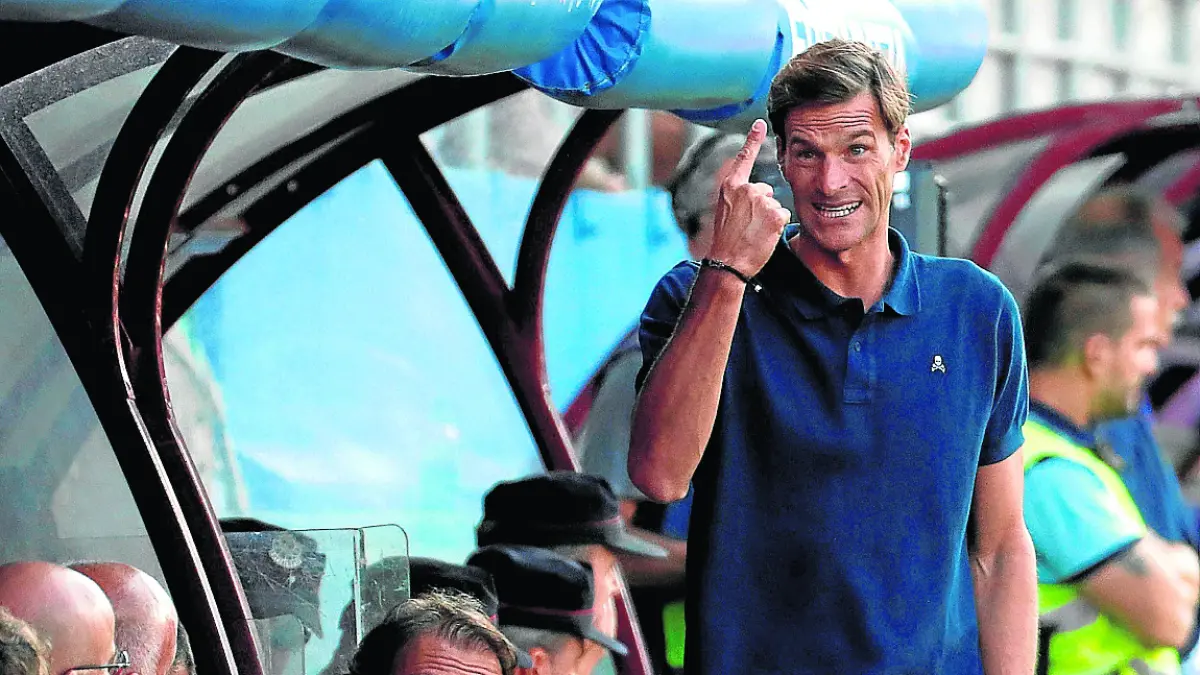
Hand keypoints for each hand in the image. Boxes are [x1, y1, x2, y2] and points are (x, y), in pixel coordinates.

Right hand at [706, 119, 791, 276]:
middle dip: (762, 207)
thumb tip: (762, 192)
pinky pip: (783, 216)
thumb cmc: (726, 241)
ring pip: (774, 205)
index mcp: (730, 187)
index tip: (760, 123)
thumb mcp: (725, 212)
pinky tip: (763, 236)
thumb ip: (740, 197)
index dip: (753, 138)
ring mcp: (761, 200)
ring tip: (753, 233)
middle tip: (747, 226)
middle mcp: (746, 189)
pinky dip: (777, 228)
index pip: (743, 157)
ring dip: (769, 219)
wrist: (727, 262)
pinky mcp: (775, 213)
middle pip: (766, 191)